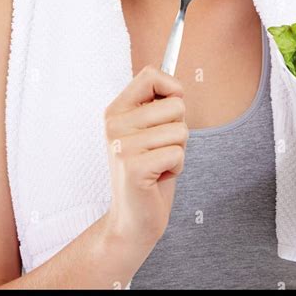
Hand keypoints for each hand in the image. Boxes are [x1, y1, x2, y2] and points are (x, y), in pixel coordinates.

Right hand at [103, 64, 188, 251]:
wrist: (131, 221)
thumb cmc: (149, 172)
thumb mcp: (150, 132)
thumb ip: (158, 107)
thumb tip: (178, 87)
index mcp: (116, 110)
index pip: (150, 75)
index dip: (171, 88)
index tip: (170, 110)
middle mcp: (114, 124)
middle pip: (175, 105)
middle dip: (178, 130)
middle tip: (159, 150)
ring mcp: (122, 145)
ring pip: (180, 130)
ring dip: (178, 151)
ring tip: (158, 165)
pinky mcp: (133, 167)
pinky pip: (178, 153)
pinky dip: (176, 167)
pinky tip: (158, 178)